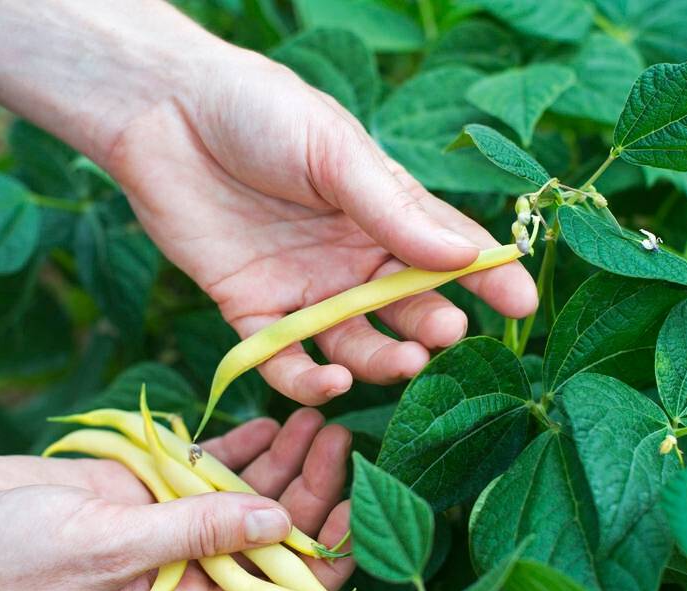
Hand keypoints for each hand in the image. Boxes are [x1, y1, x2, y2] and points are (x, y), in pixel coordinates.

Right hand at [0, 409, 352, 590]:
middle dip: (309, 492)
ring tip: (317, 418)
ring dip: (283, 460)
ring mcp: (169, 524)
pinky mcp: (149, 486)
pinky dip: (241, 446)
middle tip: (338, 440)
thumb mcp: (106, 547)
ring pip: (246, 495)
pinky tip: (273, 422)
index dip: (322, 563)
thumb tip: (276, 524)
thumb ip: (195, 533)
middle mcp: (185, 571)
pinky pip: (210, 467)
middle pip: (269, 537)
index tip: (356, 515)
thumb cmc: (6, 559)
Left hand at [106, 47, 537, 404]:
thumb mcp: (333, 150)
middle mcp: (351, 258)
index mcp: (382, 211)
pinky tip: (326, 382)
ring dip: (379, 361)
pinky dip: (306, 380)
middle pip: (405, 307)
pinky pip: (285, 360)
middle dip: (431, 325)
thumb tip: (464, 254)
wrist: (163, 112)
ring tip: (400, 363)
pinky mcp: (252, 312)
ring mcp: (305, 290)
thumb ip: (391, 207)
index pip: (447, 250)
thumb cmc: (258, 112)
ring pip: (354, 343)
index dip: (487, 277)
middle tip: (445, 334)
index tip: (522, 303)